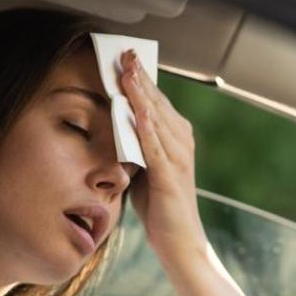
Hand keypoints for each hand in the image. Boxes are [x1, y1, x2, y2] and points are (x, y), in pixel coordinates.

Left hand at [118, 49, 209, 269]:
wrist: (180, 244)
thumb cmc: (160, 208)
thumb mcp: (143, 168)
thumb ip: (134, 145)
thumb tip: (114, 123)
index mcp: (176, 138)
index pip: (156, 101)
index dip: (141, 78)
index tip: (126, 56)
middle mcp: (182, 142)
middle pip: (157, 102)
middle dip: (140, 77)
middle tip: (125, 52)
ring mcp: (178, 158)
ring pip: (157, 118)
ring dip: (141, 93)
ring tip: (127, 70)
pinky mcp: (170, 176)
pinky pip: (155, 145)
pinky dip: (145, 125)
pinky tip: (135, 108)